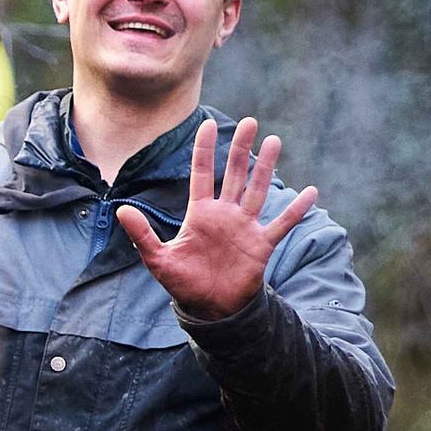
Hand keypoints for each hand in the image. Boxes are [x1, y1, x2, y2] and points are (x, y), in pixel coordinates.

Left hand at [115, 117, 318, 320]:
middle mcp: (225, 214)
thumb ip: (142, 235)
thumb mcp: (158, 259)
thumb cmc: (183, 282)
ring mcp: (245, 227)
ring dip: (266, 167)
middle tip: (251, 122)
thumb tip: (119, 211)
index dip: (205, 150)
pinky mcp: (261, 244)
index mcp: (200, 214)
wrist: (209, 307)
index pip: (203, 173)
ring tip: (275, 141)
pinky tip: (310, 192)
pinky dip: (296, 210)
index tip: (208, 124)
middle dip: (242, 149)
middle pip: (235, 174)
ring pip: (258, 190)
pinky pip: (282, 224)